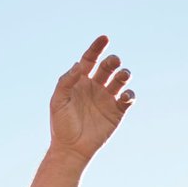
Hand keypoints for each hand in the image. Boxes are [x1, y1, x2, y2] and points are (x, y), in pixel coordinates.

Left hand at [49, 36, 134, 161]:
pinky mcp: (117, 111)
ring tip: (122, 76)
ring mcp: (107, 98)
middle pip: (107, 67)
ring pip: (120, 79)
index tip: (105, 37)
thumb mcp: (58, 101)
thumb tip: (80, 65)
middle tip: (113, 63)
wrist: (71, 149)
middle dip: (112, 61)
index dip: (97, 47)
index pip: (90, 59)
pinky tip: (125, 96)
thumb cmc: (61, 125)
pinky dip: (129, 94)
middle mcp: (95, 87)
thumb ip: (66, 81)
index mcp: (80, 81)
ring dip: (124, 74)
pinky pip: (128, 98)